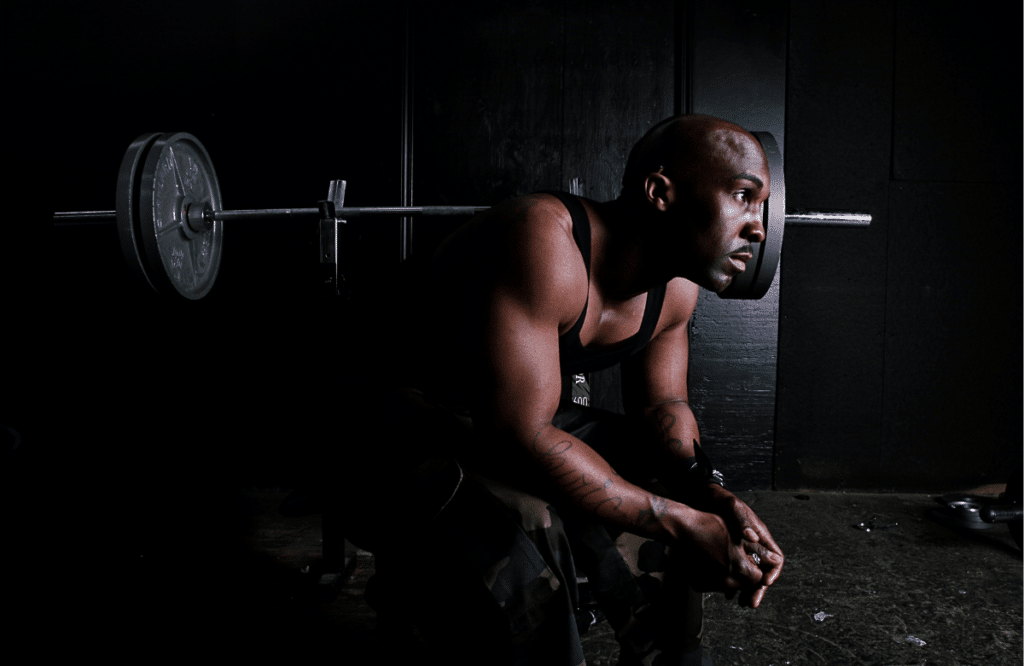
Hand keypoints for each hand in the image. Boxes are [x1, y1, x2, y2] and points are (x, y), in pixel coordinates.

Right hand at [678, 510, 766, 604]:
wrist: (683, 528)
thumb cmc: (710, 526)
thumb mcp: (737, 534)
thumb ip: (756, 550)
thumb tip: (771, 560)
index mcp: (740, 568)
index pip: (758, 578)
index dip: (757, 568)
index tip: (751, 560)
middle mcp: (727, 581)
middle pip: (743, 584)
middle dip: (743, 573)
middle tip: (736, 557)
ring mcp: (712, 584)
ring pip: (729, 585)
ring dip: (729, 574)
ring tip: (722, 556)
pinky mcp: (700, 585)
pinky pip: (713, 584)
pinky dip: (715, 576)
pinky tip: (710, 560)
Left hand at [704, 486, 783, 606]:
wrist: (703, 497)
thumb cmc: (720, 500)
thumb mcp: (732, 507)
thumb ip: (742, 522)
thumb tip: (752, 536)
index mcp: (760, 535)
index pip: (776, 559)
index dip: (772, 573)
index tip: (764, 583)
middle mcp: (754, 544)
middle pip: (763, 571)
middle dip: (758, 588)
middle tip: (751, 603)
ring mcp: (742, 549)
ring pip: (750, 574)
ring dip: (746, 589)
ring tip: (741, 603)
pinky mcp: (729, 552)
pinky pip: (736, 572)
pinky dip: (733, 583)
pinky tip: (727, 592)